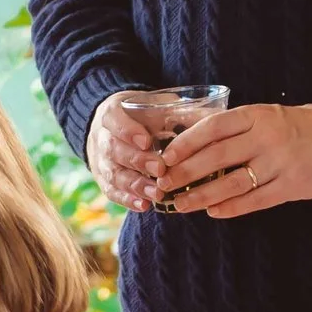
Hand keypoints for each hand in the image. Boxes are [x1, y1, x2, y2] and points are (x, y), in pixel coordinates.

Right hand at [86, 91, 167, 210]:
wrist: (114, 129)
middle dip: (137, 161)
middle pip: (114, 149)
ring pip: (113, 174)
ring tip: (157, 194)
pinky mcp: (104, 180)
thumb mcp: (157, 105)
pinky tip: (144, 206)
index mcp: (112, 112)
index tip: (146, 141)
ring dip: (135, 185)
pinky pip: (112, 192)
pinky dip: (127, 200)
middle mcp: (101, 137)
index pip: (114, 119)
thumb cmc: (142, 115)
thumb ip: (179, 111)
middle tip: (160, 170)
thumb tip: (211, 118)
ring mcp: (100, 160)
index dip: (127, 131)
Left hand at [158, 102, 311, 217]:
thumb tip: (192, 144)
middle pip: (217, 156)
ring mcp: (279, 162)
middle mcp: (265, 137)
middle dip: (185, 173)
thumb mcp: (266, 116)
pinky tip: (214, 212)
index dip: (186, 143)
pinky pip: (257, 200)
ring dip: (203, 195)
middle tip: (163, 186)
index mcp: (256, 115)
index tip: (165, 157)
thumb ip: (235, 129)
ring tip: (181, 205)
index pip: (213, 127)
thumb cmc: (299, 127)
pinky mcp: (293, 185)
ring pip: (232, 182)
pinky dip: (233, 207)